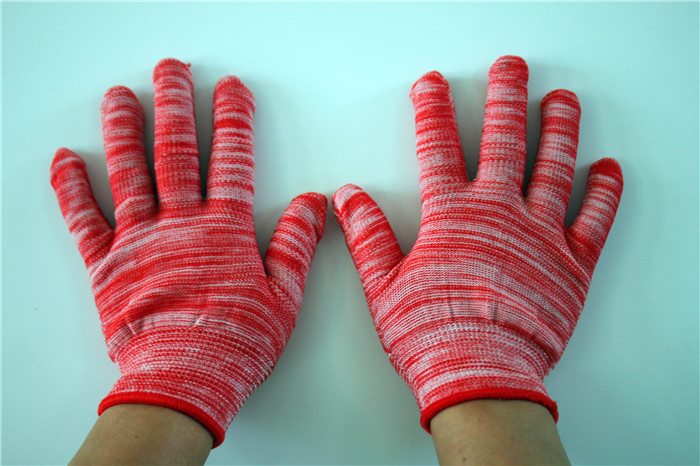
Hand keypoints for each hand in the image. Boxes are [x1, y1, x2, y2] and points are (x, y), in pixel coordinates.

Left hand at [50, 58, 326, 446]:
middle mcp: (180, 223)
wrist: (183, 381)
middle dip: (176, 105)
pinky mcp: (107, 263)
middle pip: (177, 152)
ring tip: (123, 95)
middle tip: (172, 71)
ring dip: (126, 129)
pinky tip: (67, 158)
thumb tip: (314, 204)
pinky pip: (85, 219)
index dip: (233, 119)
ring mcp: (139, 239)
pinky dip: (72, 188)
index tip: (231, 89)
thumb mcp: (284, 296)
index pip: (232, 160)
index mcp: (224, 229)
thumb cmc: (235, 343)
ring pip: (131, 172)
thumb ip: (296, 244)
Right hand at [333, 55, 622, 429]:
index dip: (433, 110)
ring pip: (553, 166)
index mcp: (451, 217)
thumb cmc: (432, 335)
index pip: (438, 148)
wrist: (481, 378)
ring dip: (558, 128)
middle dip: (505, 97)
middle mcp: (499, 213)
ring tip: (562, 99)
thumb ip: (368, 235)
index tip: (432, 84)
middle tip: (510, 68)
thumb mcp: (384, 286)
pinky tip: (607, 168)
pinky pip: (594, 219)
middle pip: (504, 140)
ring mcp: (540, 234)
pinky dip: (603, 192)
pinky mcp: (572, 263)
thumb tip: (349, 197)